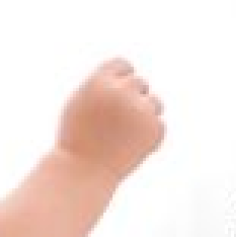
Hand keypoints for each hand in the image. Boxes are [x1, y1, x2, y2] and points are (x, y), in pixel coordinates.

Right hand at [57, 58, 164, 181]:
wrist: (83, 171)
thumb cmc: (76, 138)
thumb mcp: (80, 102)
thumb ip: (101, 83)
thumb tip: (125, 73)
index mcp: (100, 81)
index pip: (123, 64)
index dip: (121, 78)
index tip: (115, 94)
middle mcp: (122, 91)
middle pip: (141, 83)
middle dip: (133, 98)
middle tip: (117, 121)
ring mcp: (140, 109)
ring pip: (155, 102)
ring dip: (145, 114)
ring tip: (124, 135)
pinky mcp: (154, 128)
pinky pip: (159, 123)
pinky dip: (149, 134)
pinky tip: (131, 146)